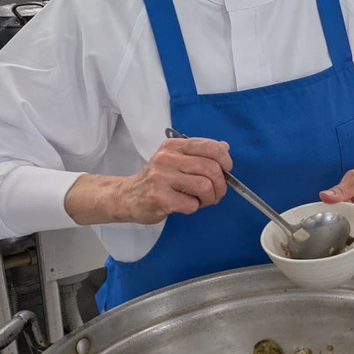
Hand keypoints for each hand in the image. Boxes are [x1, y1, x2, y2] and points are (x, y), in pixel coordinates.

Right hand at [64, 137, 231, 225]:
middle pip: (210, 168)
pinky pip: (191, 204)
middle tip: (216, 194)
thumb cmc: (156, 180)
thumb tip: (224, 147)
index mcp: (174, 146)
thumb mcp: (175, 160)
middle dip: (221, 185)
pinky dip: (194, 208)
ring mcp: (162, 177)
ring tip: (202, 201)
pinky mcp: (159, 197)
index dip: (225, 160)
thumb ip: (199, 153)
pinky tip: (186, 206)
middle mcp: (167, 158)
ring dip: (209, 198)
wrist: (126, 196)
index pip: (209, 146)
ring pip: (204, 186)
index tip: (226, 171)